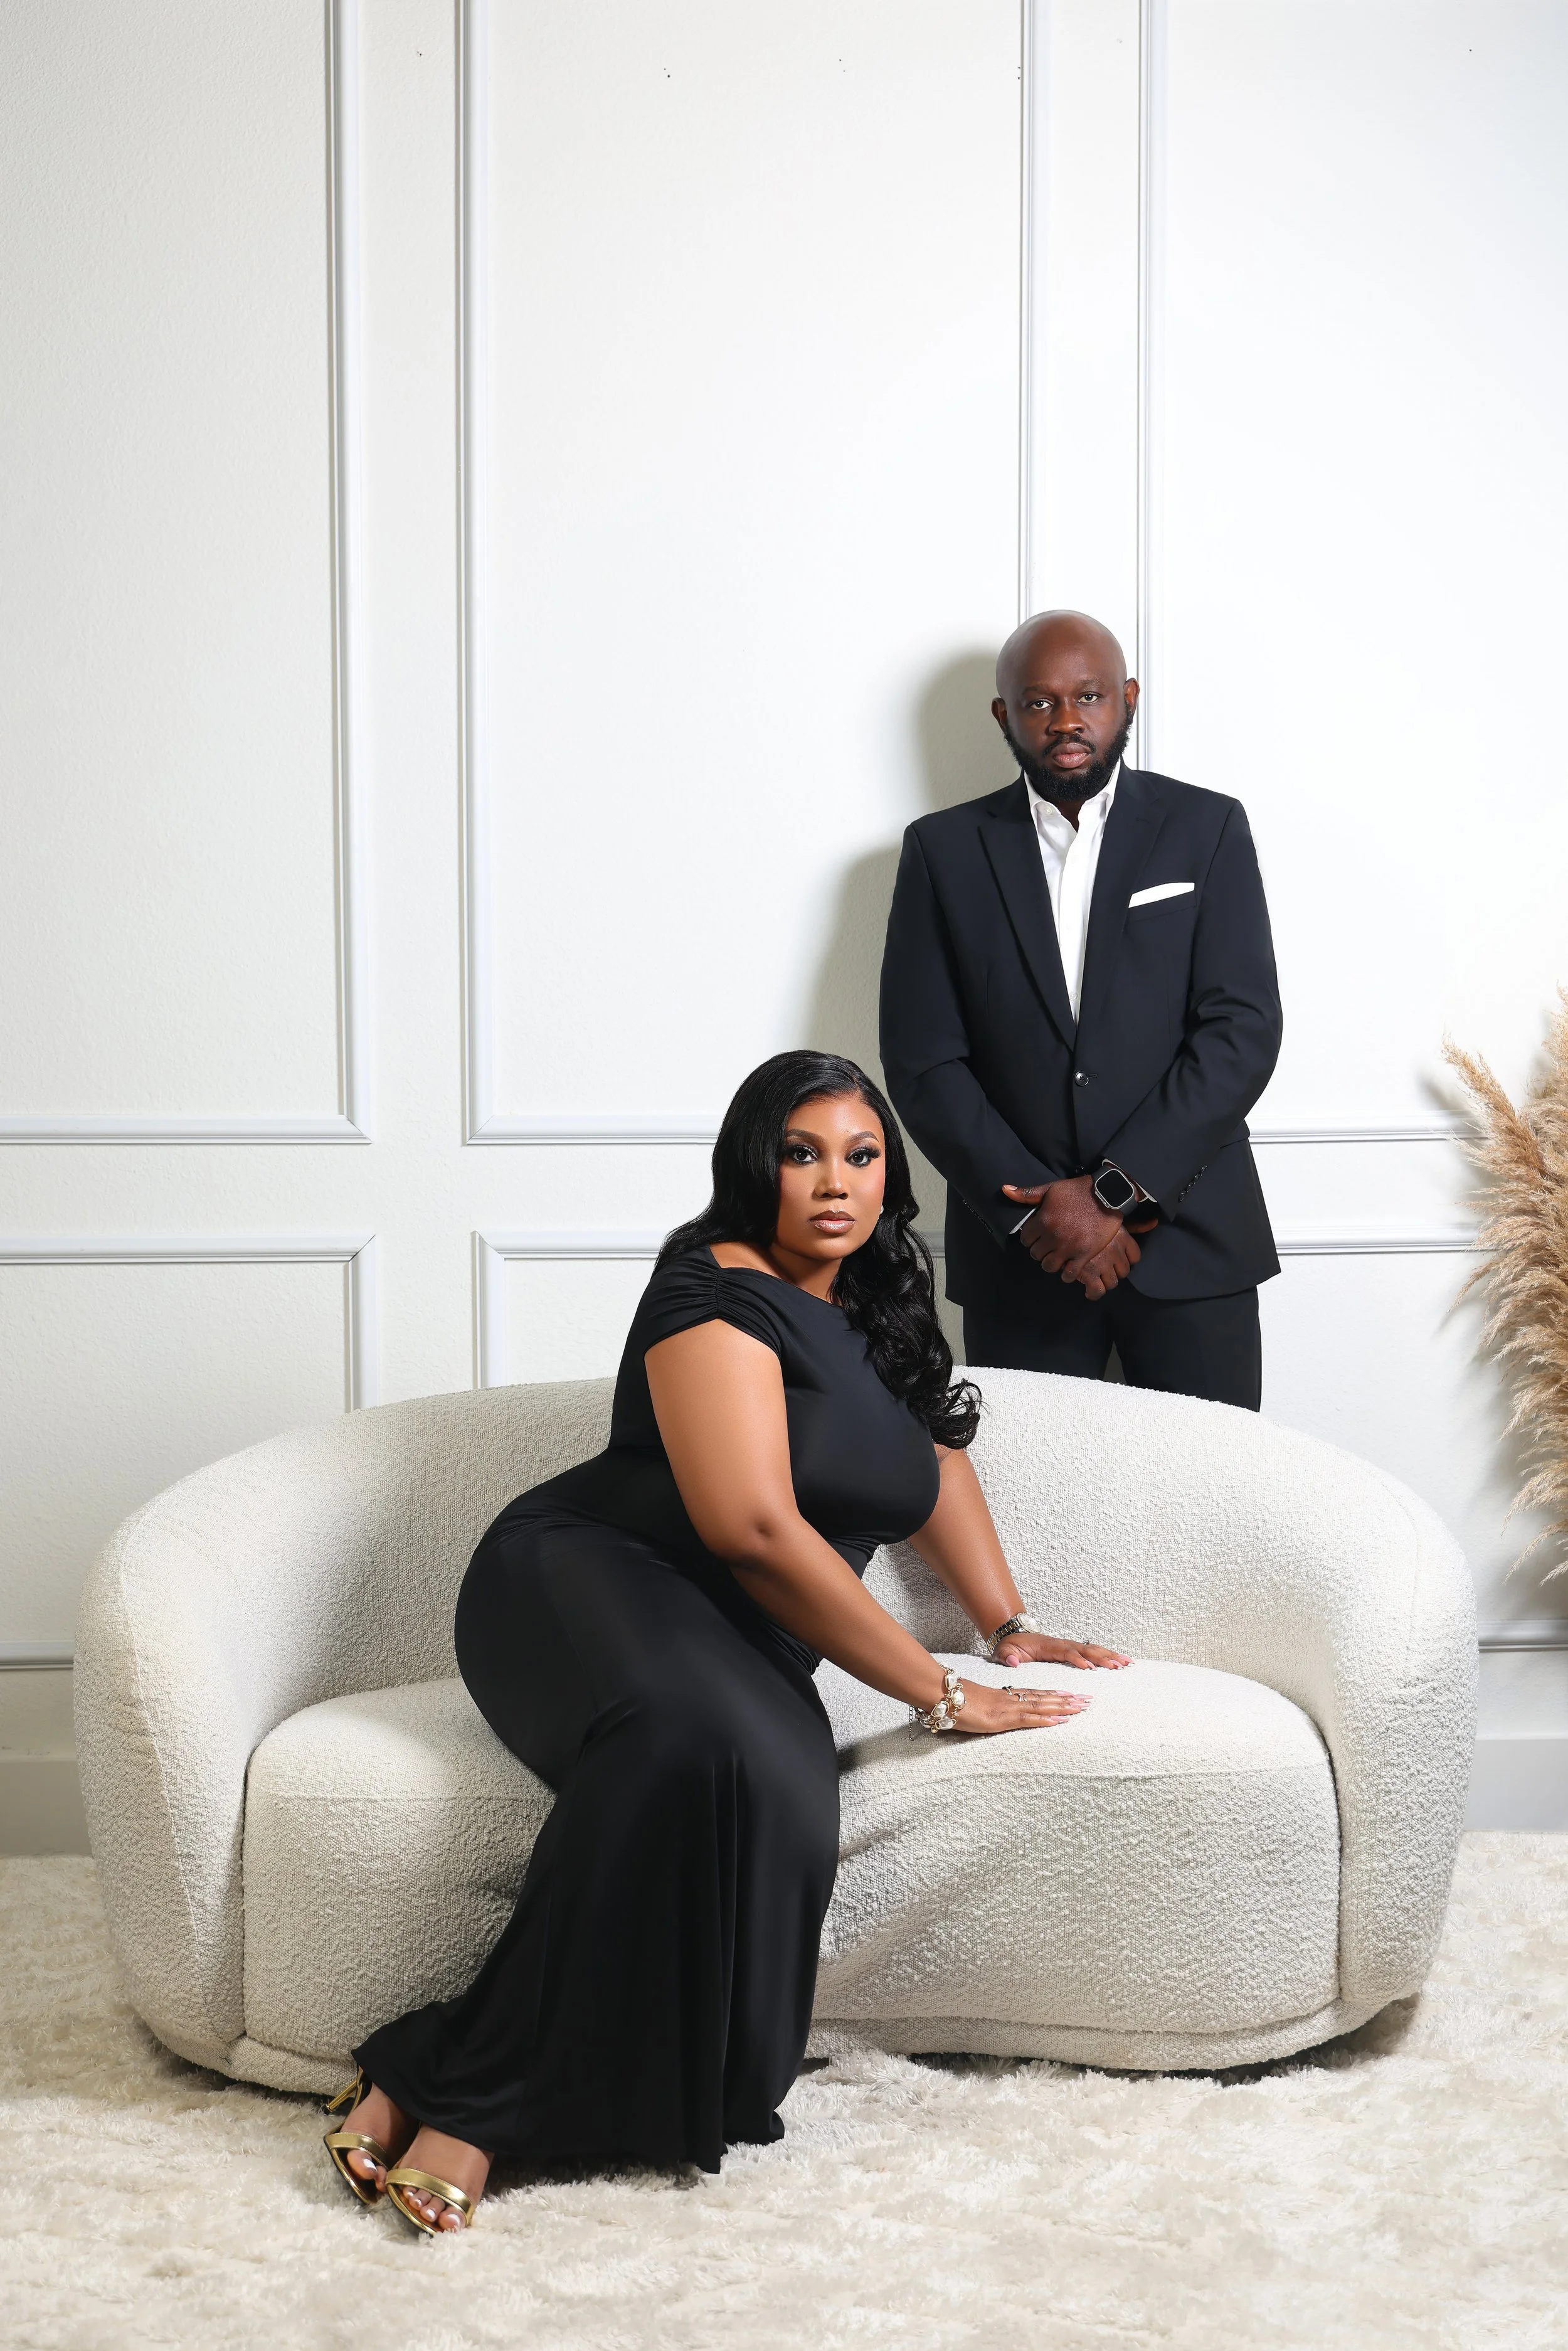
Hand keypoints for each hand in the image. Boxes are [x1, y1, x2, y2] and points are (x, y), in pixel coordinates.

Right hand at [950, 1678, 1089, 1733]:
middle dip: (1067, 1700)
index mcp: (1005, 1696)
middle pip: (1044, 1698)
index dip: (1054, 1694)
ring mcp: (1008, 1708)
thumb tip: (989, 1710)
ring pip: (1041, 1706)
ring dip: (1063, 1707)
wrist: (942, 1695)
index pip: (1035, 1694)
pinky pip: (1028, 1719)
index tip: (1072, 1694)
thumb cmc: (955, 1700)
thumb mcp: (976, 1703)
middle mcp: (1010, 1700)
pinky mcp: (1002, 1719)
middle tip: (1087, 1700)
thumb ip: (987, 1706)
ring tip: (1081, 1708)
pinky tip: (1060, 1721)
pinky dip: (1046, 1720)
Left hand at [992, 1629, 1130, 1669]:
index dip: (1076, 1659)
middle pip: (1085, 1648)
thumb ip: (1007, 1656)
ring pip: (1091, 1648)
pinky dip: (1106, 1655)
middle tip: (1117, 1666)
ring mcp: (1068, 1646)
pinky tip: (1120, 1661)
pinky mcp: (1071, 1650)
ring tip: (1126, 1663)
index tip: (1088, 1668)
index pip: (1065, 1652)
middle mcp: (1061, 1644)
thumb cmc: (1010, 1646)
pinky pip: (1091, 1651)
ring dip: (1109, 1655)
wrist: (1013, 1635)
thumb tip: (1014, 1662)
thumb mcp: (1003, 1651)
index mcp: (1047, 1646)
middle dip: (1101, 1657)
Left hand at [1003, 1174, 1136, 1291]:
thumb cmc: (1078, 1190)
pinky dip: (1067, 1274)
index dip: (1030, 1238)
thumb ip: (1027, 1194)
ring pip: (1049, 1266)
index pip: (1025, 1239)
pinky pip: (1069, 1274)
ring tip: (1056, 1257)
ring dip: (1051, 1263)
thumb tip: (1005, 1190)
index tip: (1037, 1237)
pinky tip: (1068, 1268)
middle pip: (1035, 1254)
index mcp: (1043, 1220)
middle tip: (1047, 1247)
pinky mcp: (1084, 1254)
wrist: (1108, 1195)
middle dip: (1040, 1251)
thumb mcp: (1051, 1189)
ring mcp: (1068, 1247)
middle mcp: (1053, 1236)